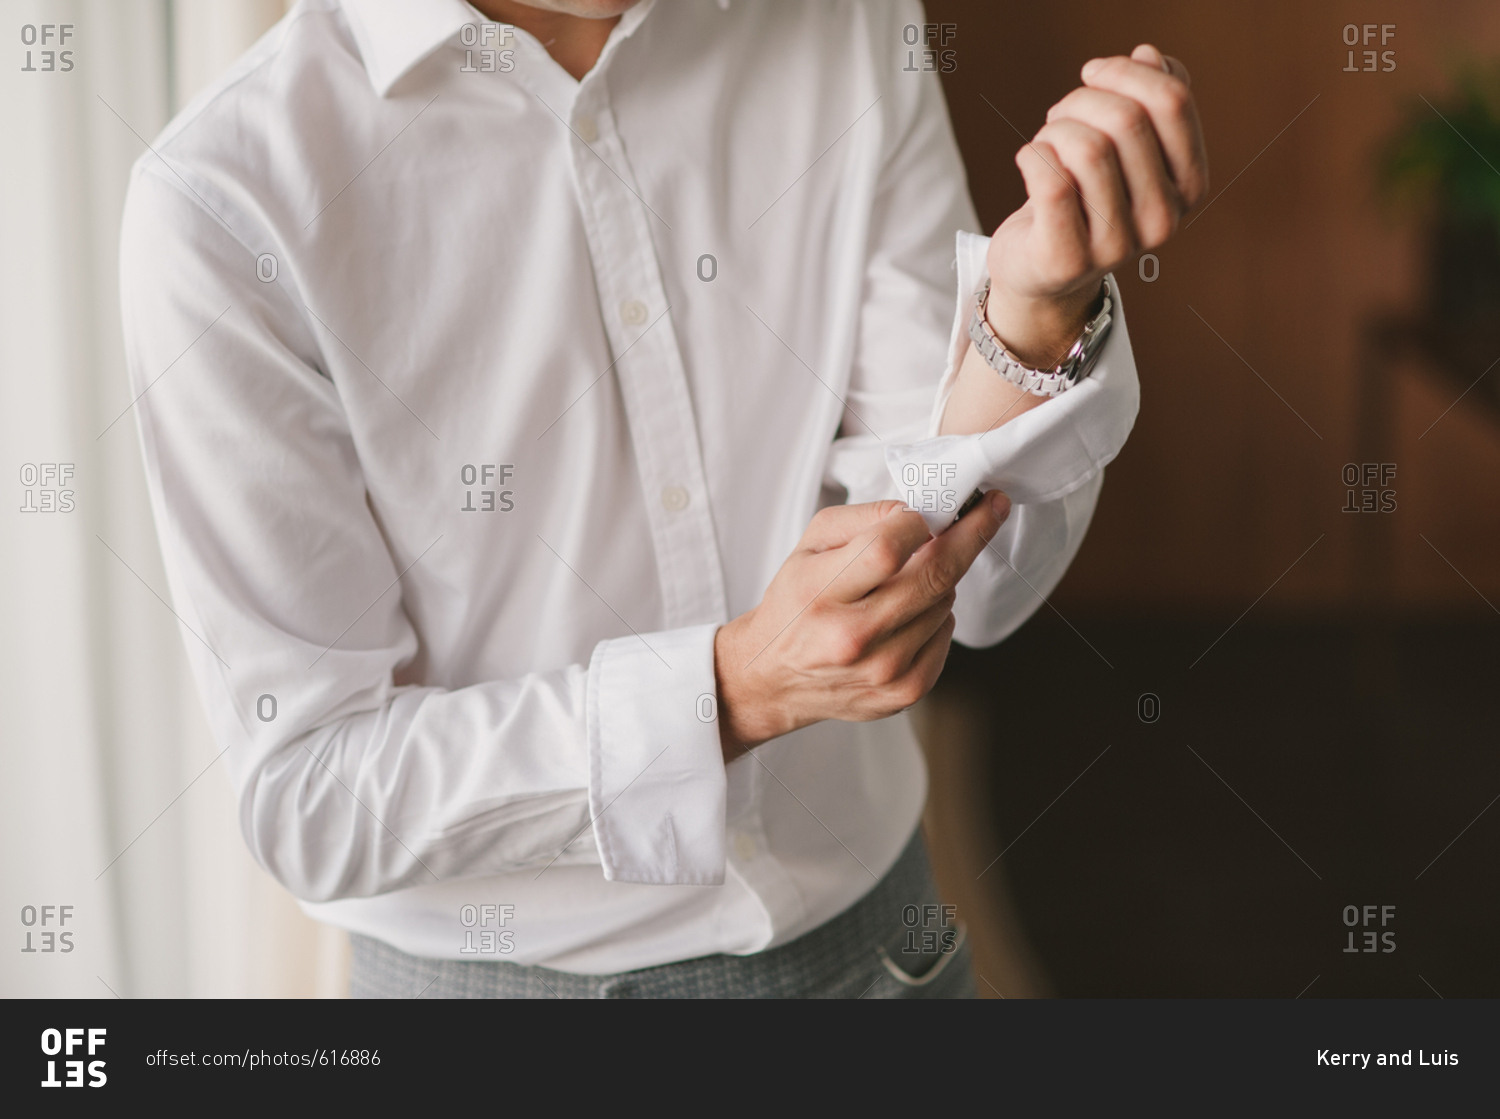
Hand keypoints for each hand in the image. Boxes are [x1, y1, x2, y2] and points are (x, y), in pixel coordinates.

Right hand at [713, 492, 1010, 757]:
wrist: (774, 677)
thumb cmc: (795, 603)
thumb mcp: (808, 545)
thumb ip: (862, 518)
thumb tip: (919, 513)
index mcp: (818, 592)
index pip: (888, 548)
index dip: (918, 523)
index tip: (934, 510)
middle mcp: (851, 636)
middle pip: (933, 576)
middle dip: (971, 535)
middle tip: (989, 510)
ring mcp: (882, 670)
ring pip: (944, 603)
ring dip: (940, 580)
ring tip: (909, 580)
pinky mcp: (903, 692)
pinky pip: (946, 636)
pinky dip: (937, 616)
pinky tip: (910, 614)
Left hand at [984, 43, 1209, 365]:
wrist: (1043, 271)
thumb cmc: (1084, 197)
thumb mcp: (1124, 148)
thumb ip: (1148, 101)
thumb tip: (1150, 56)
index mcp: (1189, 185)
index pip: (1172, 101)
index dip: (1125, 73)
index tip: (1093, 74)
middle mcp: (1163, 220)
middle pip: (1126, 119)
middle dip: (1081, 100)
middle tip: (1060, 117)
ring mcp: (1117, 246)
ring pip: (1087, 148)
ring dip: (1054, 131)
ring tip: (1047, 145)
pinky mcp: (1068, 259)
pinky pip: (1051, 181)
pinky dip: (1031, 156)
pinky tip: (1028, 161)